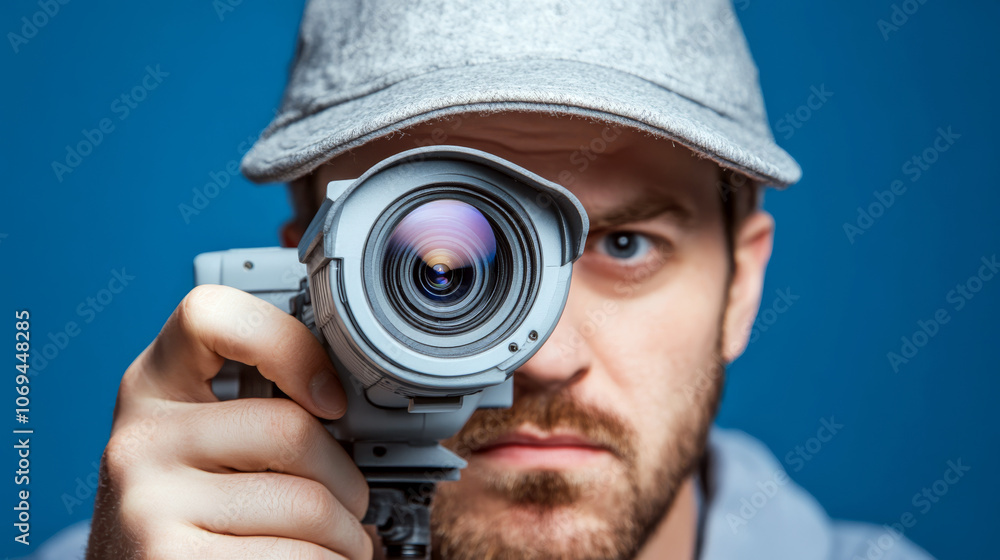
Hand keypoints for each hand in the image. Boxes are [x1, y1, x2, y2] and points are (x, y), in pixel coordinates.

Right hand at [86, 285, 372, 558]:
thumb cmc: (188, 515)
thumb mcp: (200, 443)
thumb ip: (254, 410)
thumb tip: (355, 413)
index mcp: (152, 388)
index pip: (211, 315)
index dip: (290, 345)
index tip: (331, 399)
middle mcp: (141, 441)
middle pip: (291, 429)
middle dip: (348, 480)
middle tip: (352, 504)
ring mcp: (149, 504)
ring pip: (307, 504)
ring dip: (348, 536)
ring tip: (339, 545)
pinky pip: (297, 556)